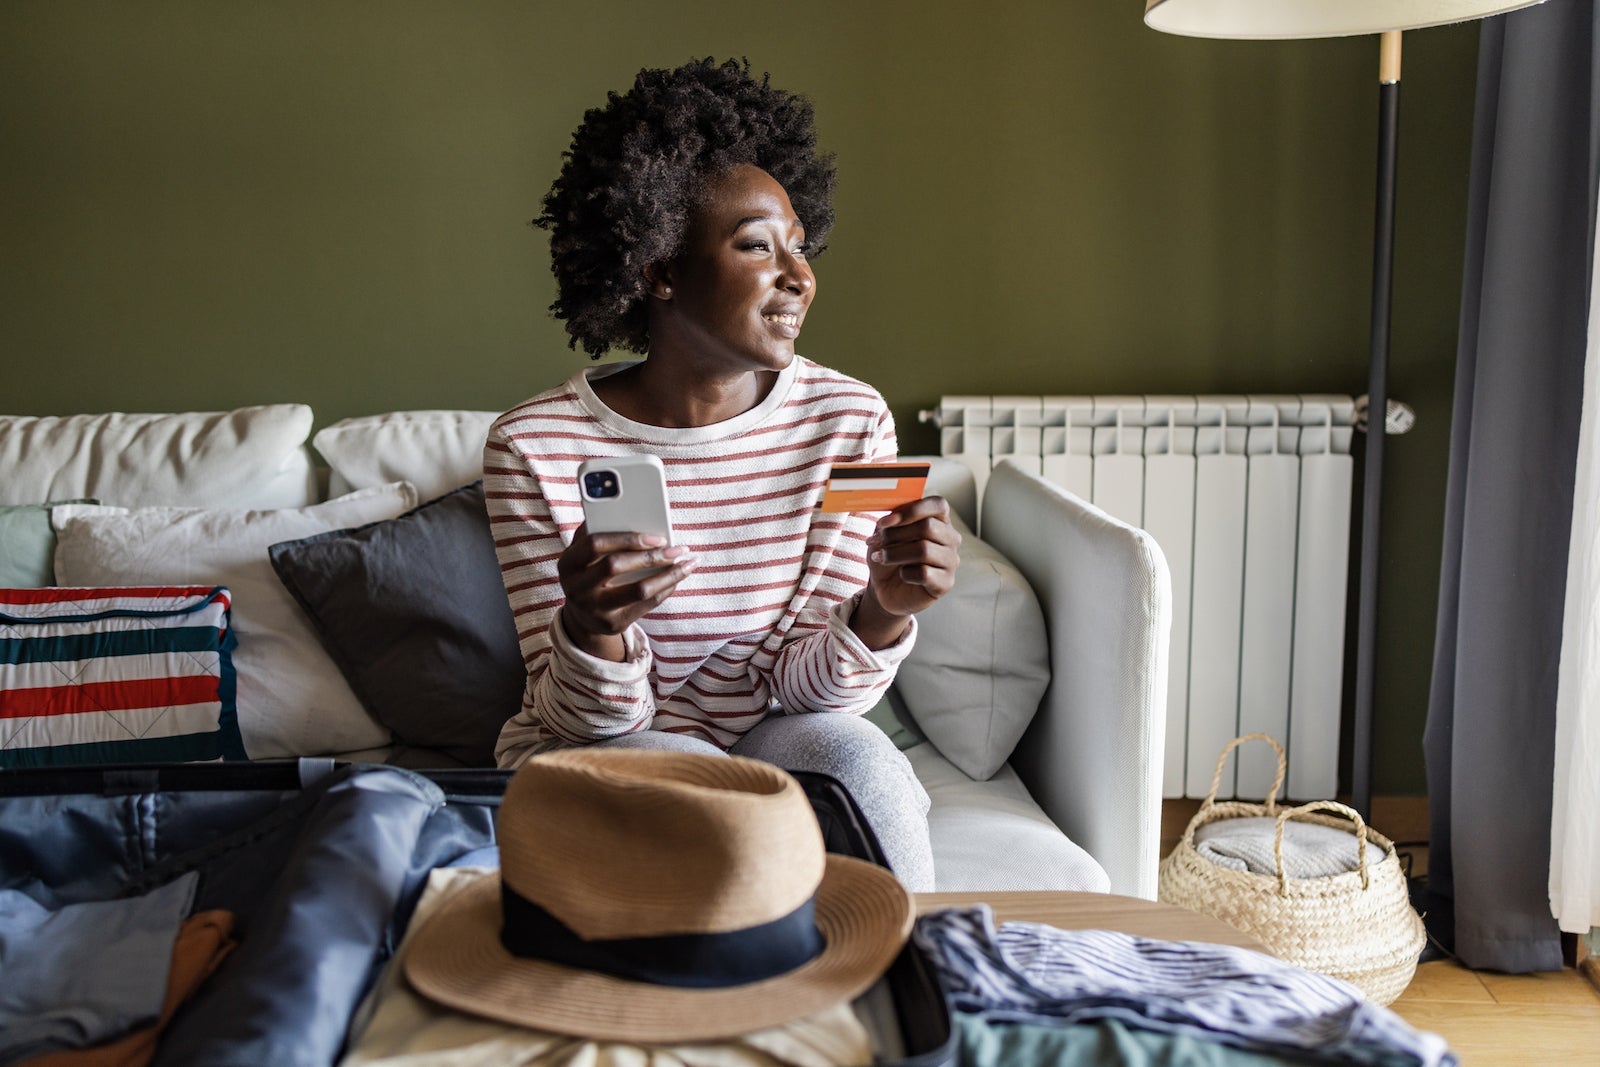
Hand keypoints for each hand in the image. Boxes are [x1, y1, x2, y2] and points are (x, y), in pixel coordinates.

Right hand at [557, 524, 695, 659]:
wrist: (583, 617)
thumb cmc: (589, 572)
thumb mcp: (583, 554)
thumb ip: (597, 532)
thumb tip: (627, 510)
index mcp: (568, 563)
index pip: (595, 544)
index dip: (626, 538)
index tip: (656, 535)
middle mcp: (577, 588)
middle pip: (615, 566)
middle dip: (651, 555)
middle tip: (678, 548)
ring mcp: (594, 609)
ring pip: (638, 590)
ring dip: (668, 575)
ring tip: (688, 563)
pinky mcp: (613, 624)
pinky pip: (647, 605)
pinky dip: (666, 588)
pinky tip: (678, 577)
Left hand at [851, 496, 960, 647]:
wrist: (887, 588)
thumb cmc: (890, 556)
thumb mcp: (886, 534)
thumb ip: (891, 522)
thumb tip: (889, 520)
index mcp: (939, 520)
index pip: (937, 505)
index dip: (911, 511)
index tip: (884, 522)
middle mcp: (951, 538)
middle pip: (928, 527)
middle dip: (895, 535)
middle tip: (876, 542)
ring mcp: (951, 561)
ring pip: (924, 550)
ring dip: (894, 554)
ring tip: (880, 557)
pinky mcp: (946, 583)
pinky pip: (924, 573)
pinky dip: (905, 574)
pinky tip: (902, 575)